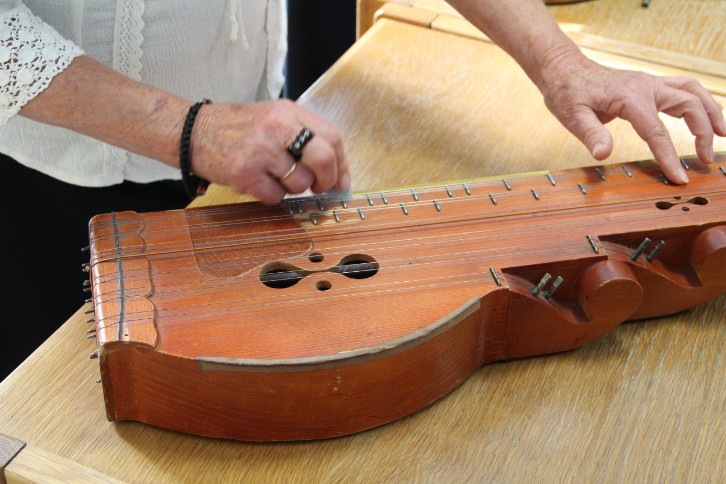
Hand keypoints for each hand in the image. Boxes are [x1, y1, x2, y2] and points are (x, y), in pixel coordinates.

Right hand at [190, 99, 348, 203]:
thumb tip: (337, 171)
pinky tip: (260, 182)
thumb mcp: (274, 117)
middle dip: (326, 179)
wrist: (194, 132)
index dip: (341, 164)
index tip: (341, 180)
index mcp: (288, 112)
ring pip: (299, 183)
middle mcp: (276, 128)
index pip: (331, 137)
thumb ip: (305, 136)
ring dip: (293, 188)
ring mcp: (260, 151)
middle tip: (319, 186)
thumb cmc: (239, 128)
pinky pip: (276, 196)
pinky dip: (272, 195)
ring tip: (276, 177)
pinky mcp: (245, 173)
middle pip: (322, 159)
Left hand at [538, 53, 725, 182]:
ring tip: (722, 135)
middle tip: (706, 160)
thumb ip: (590, 134)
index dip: (670, 156)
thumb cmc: (566, 91)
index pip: (657, 132)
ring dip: (711, 111)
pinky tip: (705, 117)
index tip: (679, 177)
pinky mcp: (648, 84)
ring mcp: (649, 82)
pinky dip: (699, 101)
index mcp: (630, 97)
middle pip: (689, 105)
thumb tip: (603, 154)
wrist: (563, 69)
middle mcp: (646, 86)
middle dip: (702, 133)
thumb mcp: (572, 116)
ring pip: (693, 91)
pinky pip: (683, 89)